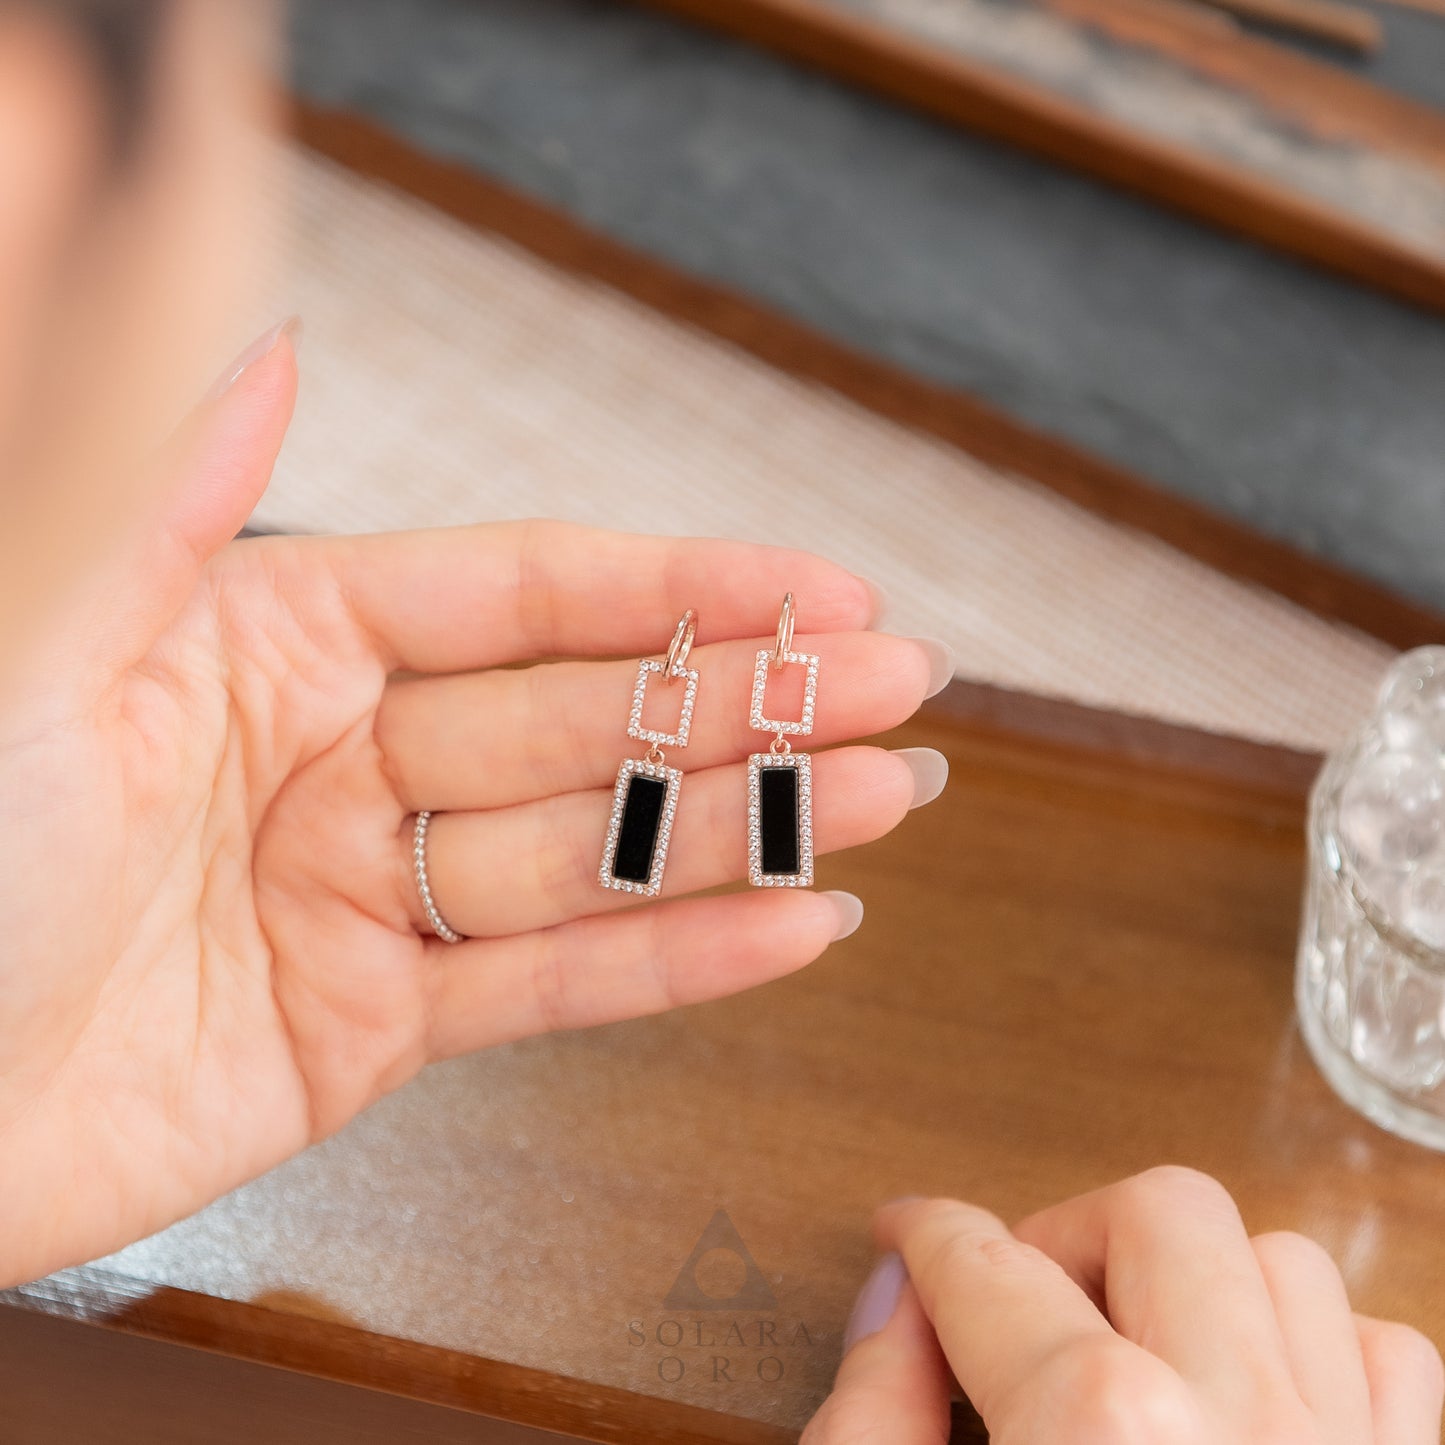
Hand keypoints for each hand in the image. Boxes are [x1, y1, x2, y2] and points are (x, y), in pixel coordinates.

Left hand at [0, 328, 947, 1287]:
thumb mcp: (49, 652)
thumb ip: (173, 501)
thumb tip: (267, 345)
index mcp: (282, 641)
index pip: (523, 597)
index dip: (675, 588)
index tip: (810, 582)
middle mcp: (346, 759)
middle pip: (590, 719)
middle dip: (752, 700)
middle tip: (895, 680)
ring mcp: (373, 897)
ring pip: (597, 849)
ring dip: (749, 823)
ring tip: (890, 791)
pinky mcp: (379, 1030)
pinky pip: (554, 986)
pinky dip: (678, 961)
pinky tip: (796, 922)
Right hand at [807, 1168, 1443, 1443]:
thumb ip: (864, 1421)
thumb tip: (888, 1303)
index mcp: (1100, 1437)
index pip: (985, 1267)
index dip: (927, 1232)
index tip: (907, 1229)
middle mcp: (1241, 1430)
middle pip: (1162, 1211)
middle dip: (1072, 1239)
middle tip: (1021, 1303)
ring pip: (1286, 1265)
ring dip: (1199, 1289)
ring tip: (1138, 1358)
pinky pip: (1390, 1359)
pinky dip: (1312, 1353)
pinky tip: (1248, 1403)